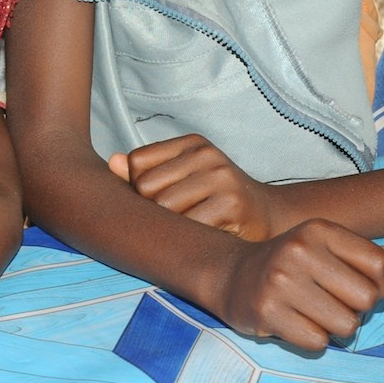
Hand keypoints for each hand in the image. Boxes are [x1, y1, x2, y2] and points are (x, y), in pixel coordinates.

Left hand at [109, 135, 278, 240]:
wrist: (271, 217)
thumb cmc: (218, 199)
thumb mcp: (184, 178)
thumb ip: (145, 173)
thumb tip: (111, 162)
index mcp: (192, 144)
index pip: (137, 162)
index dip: (139, 188)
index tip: (162, 199)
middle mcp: (207, 155)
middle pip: (146, 188)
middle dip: (153, 210)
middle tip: (177, 219)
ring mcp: (222, 178)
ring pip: (163, 208)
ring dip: (171, 227)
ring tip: (189, 227)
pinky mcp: (232, 205)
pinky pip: (187, 226)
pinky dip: (188, 238)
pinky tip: (202, 236)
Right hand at [216, 219, 383, 350]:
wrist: (233, 276)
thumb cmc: (295, 265)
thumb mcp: (333, 252)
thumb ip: (380, 257)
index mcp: (319, 230)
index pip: (381, 266)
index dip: (382, 286)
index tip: (363, 287)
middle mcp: (299, 250)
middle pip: (367, 300)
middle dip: (356, 309)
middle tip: (330, 300)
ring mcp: (280, 282)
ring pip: (345, 325)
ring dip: (334, 327)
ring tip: (312, 311)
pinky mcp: (267, 312)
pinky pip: (318, 343)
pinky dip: (312, 340)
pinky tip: (294, 322)